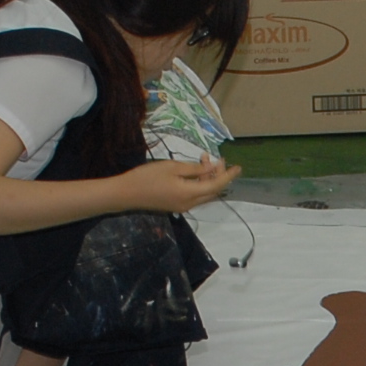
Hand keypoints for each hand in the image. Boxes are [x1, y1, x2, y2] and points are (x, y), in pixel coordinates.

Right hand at [127, 157, 241, 214]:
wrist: (127, 194)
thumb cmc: (148, 177)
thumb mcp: (172, 168)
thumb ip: (195, 169)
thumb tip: (212, 167)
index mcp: (190, 194)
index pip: (216, 185)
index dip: (228, 176)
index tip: (238, 167)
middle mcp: (190, 204)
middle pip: (213, 191)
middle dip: (219, 175)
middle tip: (218, 159)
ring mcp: (183, 206)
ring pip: (204, 193)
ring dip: (208, 178)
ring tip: (204, 159)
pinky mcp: (177, 205)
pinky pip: (195, 195)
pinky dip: (199, 183)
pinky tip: (195, 171)